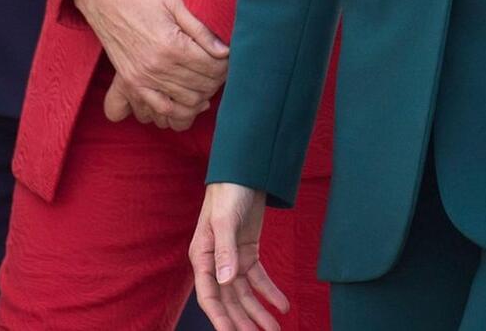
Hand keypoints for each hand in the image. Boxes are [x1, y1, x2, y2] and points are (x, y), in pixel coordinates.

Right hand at [73, 0, 227, 129]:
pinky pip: (158, 110)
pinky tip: (186, 101)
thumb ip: (201, 31)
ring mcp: (142, 79)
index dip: (225, 65)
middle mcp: (157, 67)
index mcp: (172, 45)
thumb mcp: (176, 4)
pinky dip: (176, 111)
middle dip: (216, 80)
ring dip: (201, 97)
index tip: (227, 59)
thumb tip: (224, 52)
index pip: (211, 67)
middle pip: (201, 86)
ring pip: (184, 103)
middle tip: (219, 70)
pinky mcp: (131, 84)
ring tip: (206, 83)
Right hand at [190, 183, 288, 329]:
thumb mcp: (224, 219)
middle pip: (229, 299)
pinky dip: (270, 292)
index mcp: (203, 256)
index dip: (220, 318)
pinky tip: (282, 305)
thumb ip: (224, 250)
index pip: (209, 295)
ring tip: (275, 329)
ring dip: (259, 311)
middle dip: (244, 321)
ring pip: (245, 293)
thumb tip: (224, 280)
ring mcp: (233, 258)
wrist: (245, 169)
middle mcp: (216, 262)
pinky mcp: (248, 251)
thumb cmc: (228, 191)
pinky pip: (259, 278)